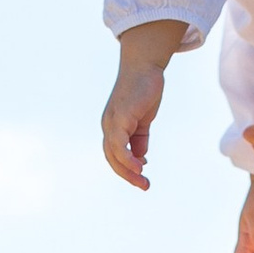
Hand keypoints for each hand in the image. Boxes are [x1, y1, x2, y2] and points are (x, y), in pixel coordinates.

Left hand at [102, 21, 185, 186]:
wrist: (144, 66)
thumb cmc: (144, 90)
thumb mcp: (143, 119)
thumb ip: (140, 138)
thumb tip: (140, 157)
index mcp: (113, 127)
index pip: (115, 155)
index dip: (126, 168)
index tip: (142, 176)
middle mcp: (108, 126)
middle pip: (112, 159)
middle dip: (127, 175)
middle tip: (144, 186)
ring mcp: (112, 122)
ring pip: (114, 155)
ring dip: (129, 171)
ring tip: (143, 182)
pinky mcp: (119, 118)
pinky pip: (119, 144)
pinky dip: (127, 158)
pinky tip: (139, 166)